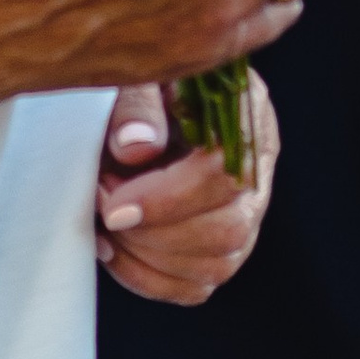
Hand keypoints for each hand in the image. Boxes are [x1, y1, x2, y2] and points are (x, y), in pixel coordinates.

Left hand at [95, 76, 280, 303]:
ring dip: (148, 256)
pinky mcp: (223, 245)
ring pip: (218, 263)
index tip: (113, 207)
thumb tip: (136, 148)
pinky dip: (149, 279)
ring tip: (105, 222)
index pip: (228, 173)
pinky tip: (115, 249)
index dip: (169, 199)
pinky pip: (197, 285)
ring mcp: (247, 209)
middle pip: (230, 227)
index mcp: (247, 113)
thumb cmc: (139, 79)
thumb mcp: (135, 73)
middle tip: (103, 206)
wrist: (138, 101)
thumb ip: (136, 104)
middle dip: (154, 232)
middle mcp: (257, 165)